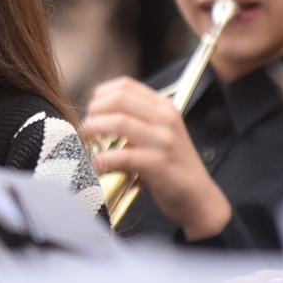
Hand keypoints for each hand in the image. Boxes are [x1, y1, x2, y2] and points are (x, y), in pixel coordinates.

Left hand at [83, 76, 231, 240]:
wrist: (199, 197)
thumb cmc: (172, 166)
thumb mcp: (159, 134)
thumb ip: (136, 120)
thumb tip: (97, 112)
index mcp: (165, 107)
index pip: (126, 85)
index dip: (100, 94)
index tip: (91, 109)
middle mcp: (166, 119)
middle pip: (119, 99)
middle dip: (94, 111)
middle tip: (84, 126)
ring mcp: (163, 141)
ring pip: (118, 122)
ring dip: (93, 131)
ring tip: (83, 142)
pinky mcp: (158, 163)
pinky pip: (120, 156)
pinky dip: (101, 160)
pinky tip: (95, 166)